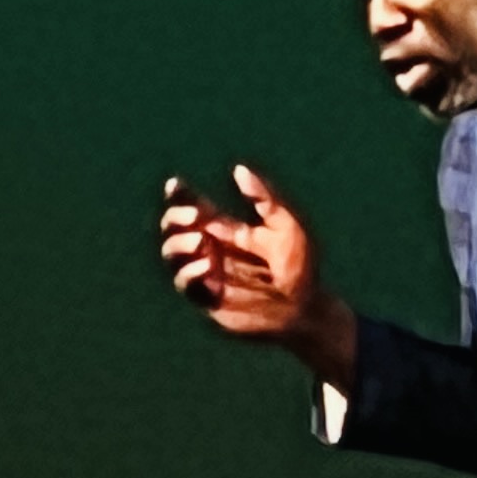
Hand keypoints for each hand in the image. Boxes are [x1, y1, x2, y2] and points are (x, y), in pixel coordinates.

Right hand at [161, 166, 319, 338]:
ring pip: (171, 254)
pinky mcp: (208, 298)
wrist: (304, 309)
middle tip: (197, 217)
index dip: (179, 194)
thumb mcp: (287, 225)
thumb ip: (264, 197)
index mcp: (226, 230)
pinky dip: (189, 272)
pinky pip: (184, 283)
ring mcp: (208, 274)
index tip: (176, 184)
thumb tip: (238, 168)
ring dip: (178, 243)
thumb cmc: (301, 267)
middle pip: (173, 227)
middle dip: (176, 217)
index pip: (193, 206)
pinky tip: (209, 265)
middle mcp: (211, 250)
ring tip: (201, 242)